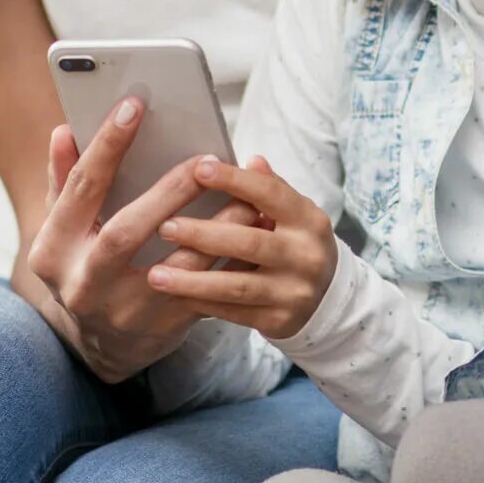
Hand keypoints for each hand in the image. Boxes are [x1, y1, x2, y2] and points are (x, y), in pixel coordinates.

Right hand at [18, 97, 261, 383]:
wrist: (103, 342)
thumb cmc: (86, 264)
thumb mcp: (65, 227)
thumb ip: (63, 180)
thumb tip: (64, 130)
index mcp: (53, 250)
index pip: (81, 188)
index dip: (107, 146)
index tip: (134, 106)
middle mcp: (83, 285)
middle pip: (126, 233)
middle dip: (168, 193)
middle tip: (205, 159)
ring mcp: (125, 311)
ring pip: (179, 267)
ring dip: (217, 228)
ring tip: (245, 194)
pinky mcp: (165, 325)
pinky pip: (207, 289)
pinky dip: (234, 257)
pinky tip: (255, 229)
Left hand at [147, 156, 339, 339]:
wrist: (327, 300)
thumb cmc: (297, 245)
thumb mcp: (294, 214)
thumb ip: (271, 189)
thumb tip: (252, 161)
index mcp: (309, 220)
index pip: (270, 194)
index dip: (235, 181)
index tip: (199, 169)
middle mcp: (305, 256)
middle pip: (250, 243)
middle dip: (204, 235)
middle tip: (164, 228)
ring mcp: (293, 292)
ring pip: (236, 285)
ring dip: (193, 280)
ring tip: (156, 274)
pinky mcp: (278, 321)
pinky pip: (233, 312)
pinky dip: (202, 303)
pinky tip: (175, 295)